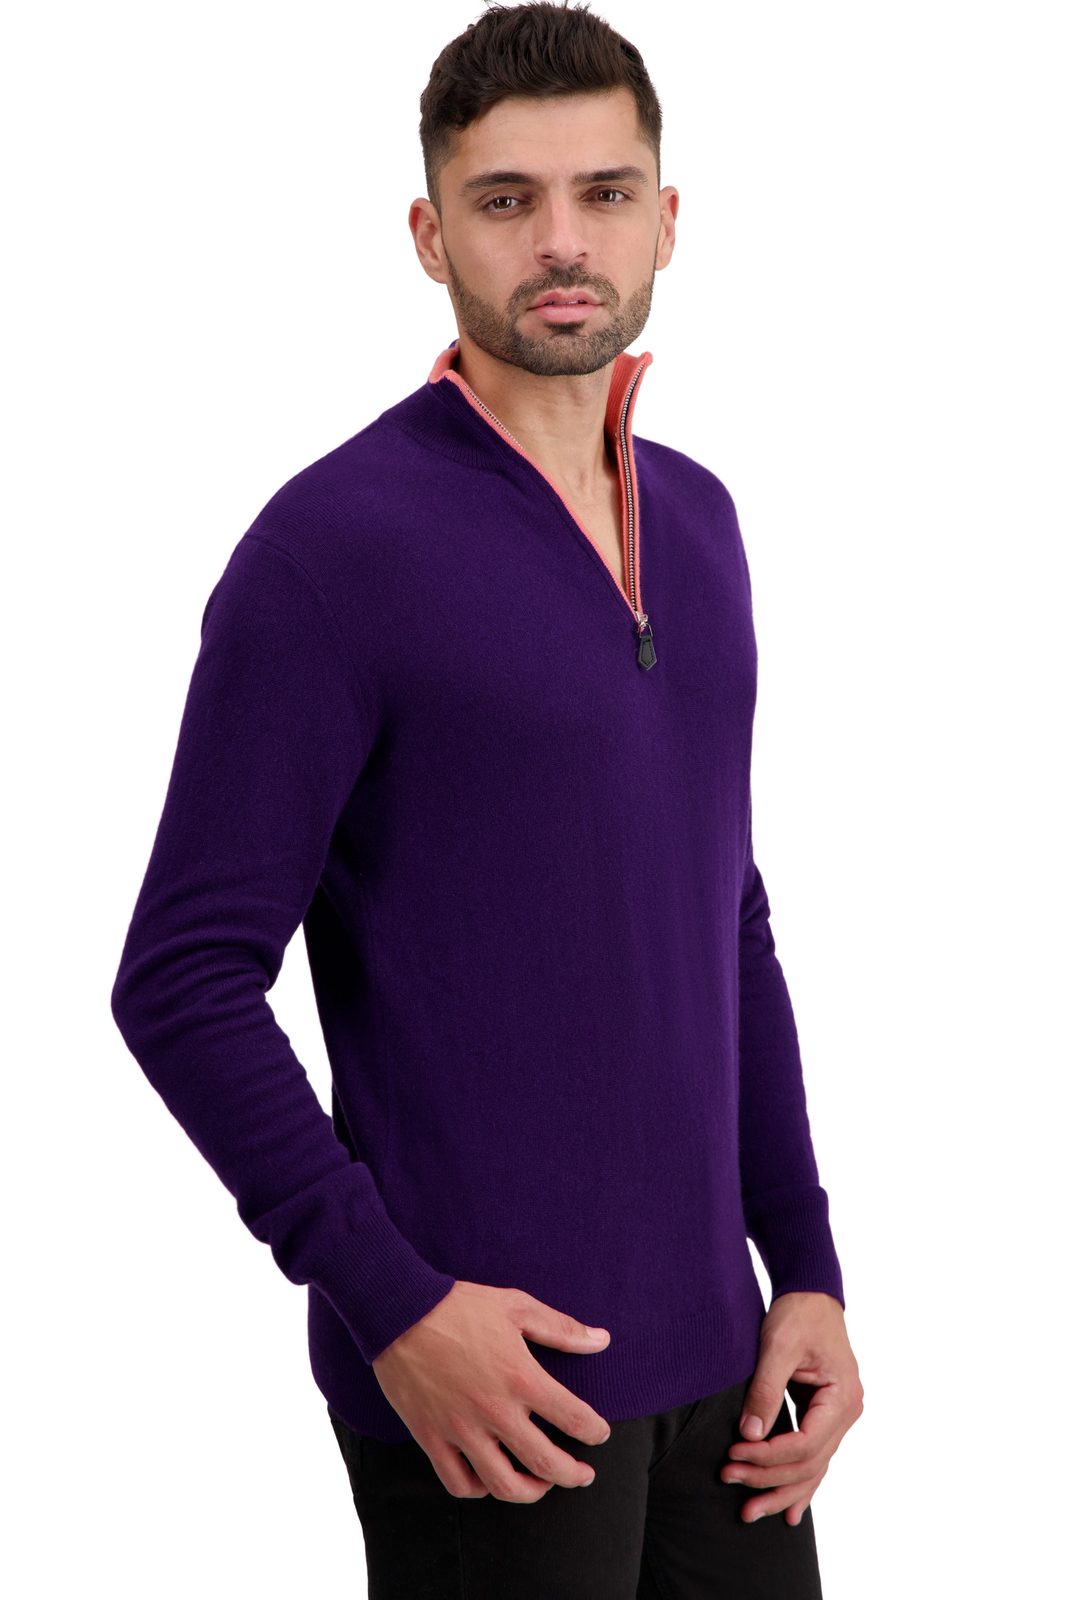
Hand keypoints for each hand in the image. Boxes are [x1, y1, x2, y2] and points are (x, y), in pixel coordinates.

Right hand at [371, 1280, 612, 1501]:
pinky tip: (492, 1478)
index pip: (573, 1418)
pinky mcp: (431, 1437)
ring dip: (532, 1491)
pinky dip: (480, 1489)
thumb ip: (561, 1328)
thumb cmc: (460, 1306)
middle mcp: (494, 1410)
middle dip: (573, 1475)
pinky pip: (459, 1483)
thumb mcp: (516, 1306)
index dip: (595, 1432)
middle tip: (583, 1475)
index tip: (599, 1434)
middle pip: (546, 1463)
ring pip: (504, 1485)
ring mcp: (461, 1429)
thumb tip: (602, 1340)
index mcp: (520, 1376)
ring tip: (542, 1483)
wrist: (399, 1311)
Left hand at [721, 1291, 862, 1525]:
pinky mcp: (824, 1418)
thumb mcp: (778, 1345)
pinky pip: (813, 1459)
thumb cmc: (797, 1313)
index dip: (768, 1456)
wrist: (810, 1293)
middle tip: (728, 1480)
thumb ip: (766, 1389)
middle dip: (768, 1478)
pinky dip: (798, 1484)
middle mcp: (846, 1414)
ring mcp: (838, 1419)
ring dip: (779, 1491)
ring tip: (749, 1513)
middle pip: (808, 1464)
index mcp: (842, 1398)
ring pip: (811, 1469)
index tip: (733, 1455)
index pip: (805, 1444)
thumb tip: (750, 1434)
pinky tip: (788, 1511)